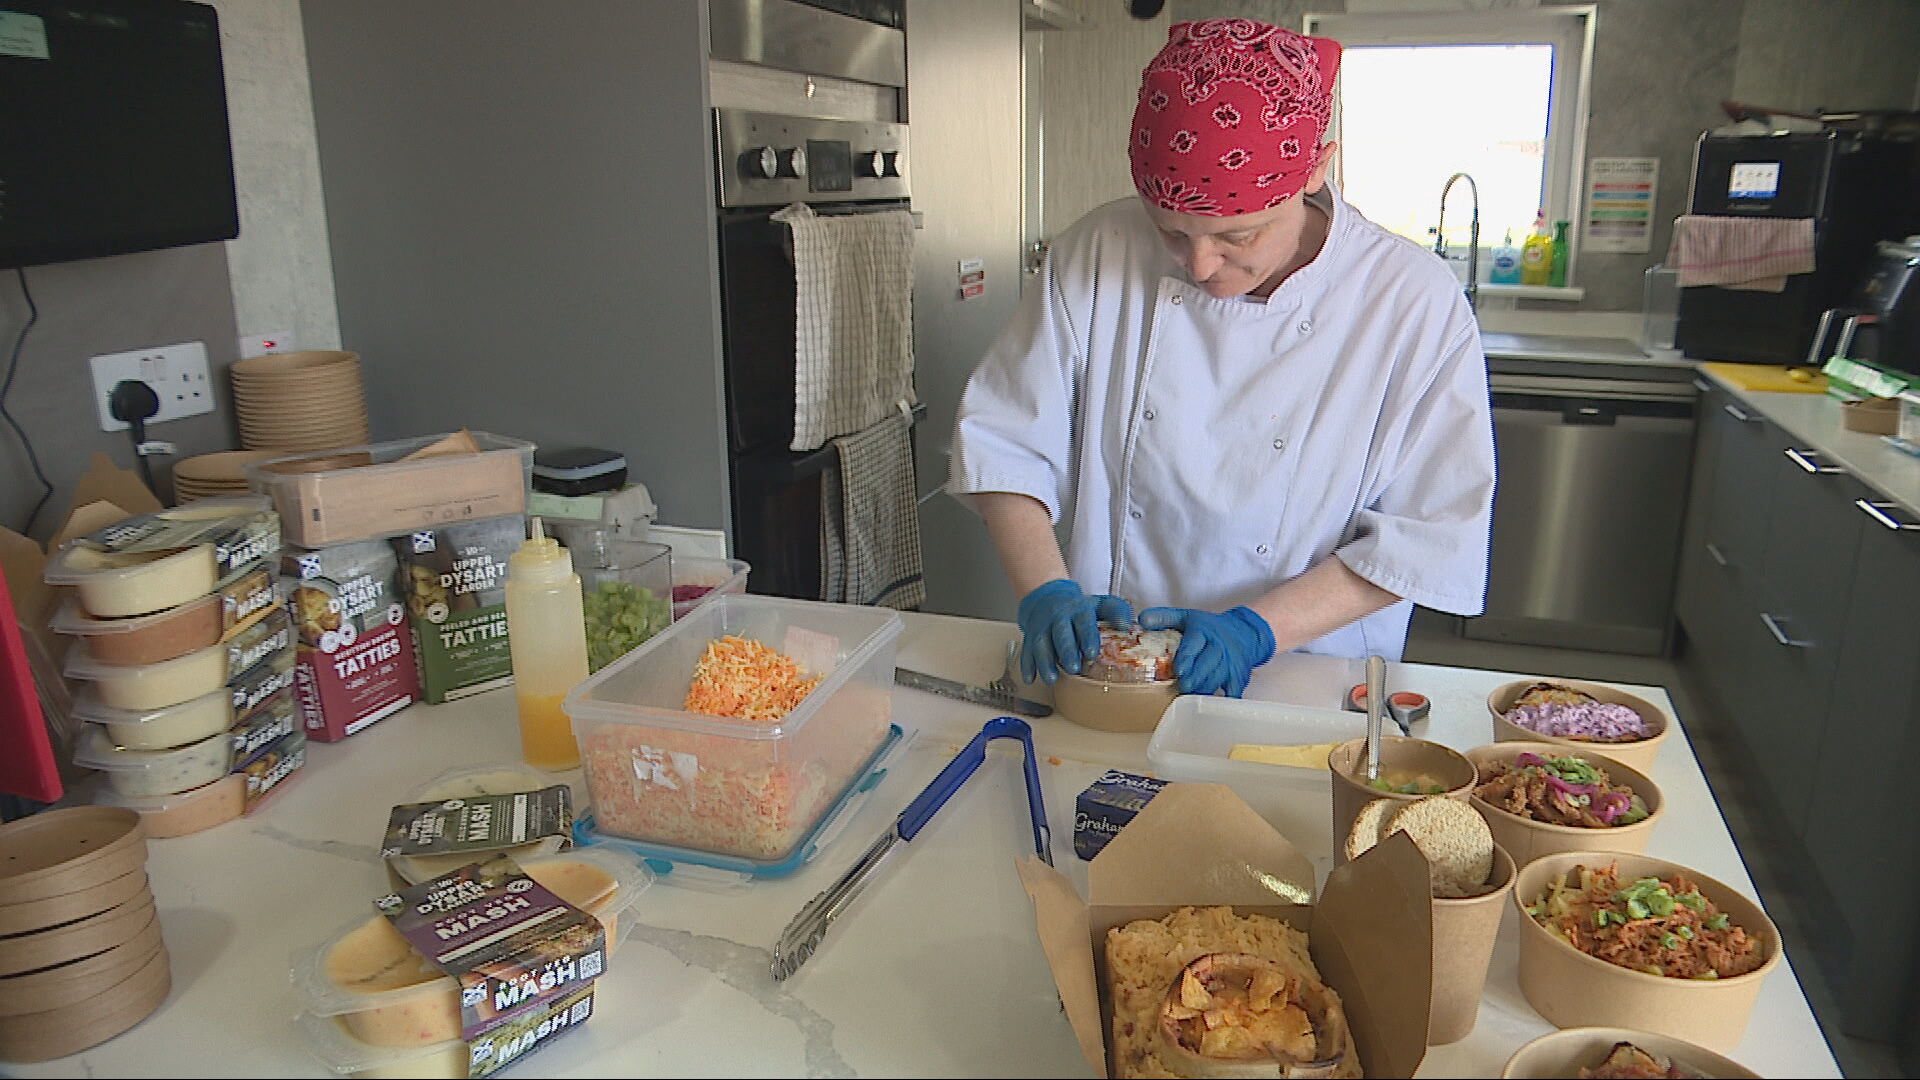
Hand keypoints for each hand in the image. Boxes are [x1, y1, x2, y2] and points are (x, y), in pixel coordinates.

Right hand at [1016, 580, 1133, 684]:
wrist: (1047, 597)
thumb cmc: (1079, 607)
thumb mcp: (1100, 603)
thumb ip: (1116, 611)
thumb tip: (1126, 625)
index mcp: (1078, 609)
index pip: (1083, 622)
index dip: (1087, 637)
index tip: (1091, 653)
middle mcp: (1058, 617)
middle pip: (1061, 634)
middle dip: (1065, 651)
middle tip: (1072, 668)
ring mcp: (1042, 627)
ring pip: (1041, 643)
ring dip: (1045, 662)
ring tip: (1052, 679)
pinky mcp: (1030, 636)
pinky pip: (1026, 651)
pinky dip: (1027, 665)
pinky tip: (1030, 678)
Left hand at [1136, 606, 1275, 697]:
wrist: (1244, 632)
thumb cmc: (1209, 628)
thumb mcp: (1186, 617)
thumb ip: (1163, 618)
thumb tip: (1142, 620)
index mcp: (1203, 631)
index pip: (1195, 643)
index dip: (1187, 656)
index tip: (1179, 669)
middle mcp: (1219, 646)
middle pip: (1208, 662)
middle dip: (1196, 677)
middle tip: (1183, 688)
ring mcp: (1230, 662)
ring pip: (1218, 677)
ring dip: (1204, 689)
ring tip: (1190, 699)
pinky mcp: (1238, 676)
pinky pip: (1233, 689)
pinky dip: (1224, 700)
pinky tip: (1211, 708)